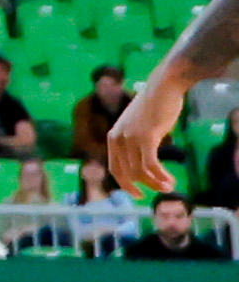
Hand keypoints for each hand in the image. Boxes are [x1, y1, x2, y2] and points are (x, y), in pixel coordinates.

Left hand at [109, 71, 198, 195]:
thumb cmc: (154, 106)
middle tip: (162, 191)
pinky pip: (150, 165)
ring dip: (156, 183)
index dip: (125, 184)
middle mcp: (117, 138)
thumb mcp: (137, 125)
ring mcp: (130, 138)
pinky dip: (160, 176)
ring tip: (169, 186)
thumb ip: (135, 141)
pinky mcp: (145, 137)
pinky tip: (170, 180)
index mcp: (113, 136)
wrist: (163, 87)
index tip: (138, 194)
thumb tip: (142, 161)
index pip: (115, 168)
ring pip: (140, 172)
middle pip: (128, 173)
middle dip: (145, 186)